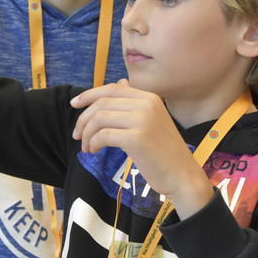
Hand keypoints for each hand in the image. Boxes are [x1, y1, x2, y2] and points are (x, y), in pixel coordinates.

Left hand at [70, 80, 213, 217]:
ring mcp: (143, 120)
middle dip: (83, 119)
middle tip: (76, 135)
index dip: (89, 94)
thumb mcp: (151, 121)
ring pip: (99, 118)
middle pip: (102, 103)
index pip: (112, 88)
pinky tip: (94, 151)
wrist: (182, 175)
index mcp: (150, 98)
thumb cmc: (164, 152)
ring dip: (86, 134)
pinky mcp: (137, 138)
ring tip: (87, 147)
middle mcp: (147, 104)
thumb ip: (134, 103)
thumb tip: (119, 83)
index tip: (74, 104)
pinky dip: (93, 143)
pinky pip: (103, 135)